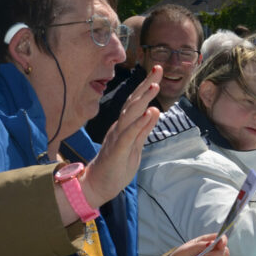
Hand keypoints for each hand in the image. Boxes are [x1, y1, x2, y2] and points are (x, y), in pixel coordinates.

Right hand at [81, 65, 162, 207]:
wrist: (97, 186)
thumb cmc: (116, 166)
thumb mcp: (136, 145)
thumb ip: (144, 129)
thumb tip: (154, 110)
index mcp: (125, 126)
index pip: (137, 103)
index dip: (147, 87)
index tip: (157, 72)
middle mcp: (120, 127)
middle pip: (133, 103)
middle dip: (146, 85)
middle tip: (158, 69)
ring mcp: (118, 137)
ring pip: (131, 114)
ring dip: (143, 99)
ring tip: (155, 86)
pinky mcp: (118, 150)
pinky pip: (129, 134)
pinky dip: (139, 123)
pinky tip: (149, 112)